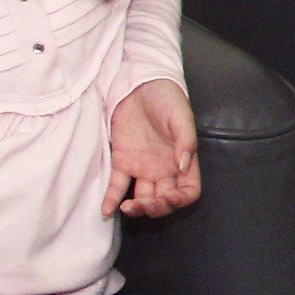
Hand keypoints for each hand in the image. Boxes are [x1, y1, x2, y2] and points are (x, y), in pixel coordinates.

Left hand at [106, 79, 199, 217]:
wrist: (140, 84)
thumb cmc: (167, 98)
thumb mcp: (181, 116)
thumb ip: (186, 141)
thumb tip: (183, 166)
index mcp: (183, 161)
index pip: (188, 191)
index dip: (181, 200)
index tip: (169, 198)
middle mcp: (164, 170)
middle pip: (164, 200)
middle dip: (156, 208)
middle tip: (145, 204)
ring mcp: (142, 168)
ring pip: (141, 197)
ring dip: (136, 208)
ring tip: (128, 208)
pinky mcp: (121, 161)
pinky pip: (117, 186)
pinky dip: (111, 199)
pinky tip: (106, 211)